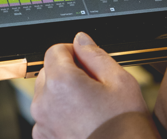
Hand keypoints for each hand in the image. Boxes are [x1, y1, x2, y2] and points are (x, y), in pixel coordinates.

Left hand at [31, 32, 148, 138]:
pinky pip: (47, 117)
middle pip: (49, 72)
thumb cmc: (125, 126)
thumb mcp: (120, 81)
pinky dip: (60, 116)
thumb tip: (81, 40)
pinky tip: (83, 122)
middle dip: (67, 74)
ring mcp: (42, 124)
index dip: (72, 51)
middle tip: (93, 87)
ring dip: (63, 95)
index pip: (54, 50)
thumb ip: (95, 55)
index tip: (85, 61)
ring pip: (47, 96)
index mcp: (61, 83)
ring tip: (90, 108)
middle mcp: (44, 103)